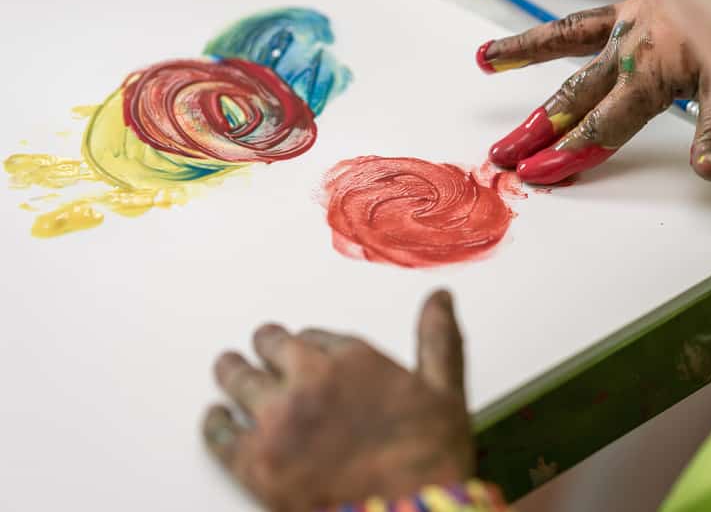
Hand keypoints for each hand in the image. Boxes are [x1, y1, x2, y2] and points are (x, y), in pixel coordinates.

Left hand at [202, 291, 472, 510]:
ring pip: (239, 381)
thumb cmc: (430, 459)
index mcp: (354, 360)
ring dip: (232, 371)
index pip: (316, 336)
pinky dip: (215, 424)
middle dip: (266, 346)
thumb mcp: (445, 390)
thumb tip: (440, 297)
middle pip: (271, 348)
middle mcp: (310, 380)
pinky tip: (215, 419)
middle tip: (259, 347)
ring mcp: (278, 420)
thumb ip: (438, 339)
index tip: (304, 347)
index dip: (308, 344)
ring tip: (227, 367)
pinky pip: (221, 434)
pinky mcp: (255, 462)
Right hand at [477, 0, 710, 184]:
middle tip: (503, 150)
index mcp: (647, 78)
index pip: (601, 126)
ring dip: (528, 46)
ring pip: (571, 32)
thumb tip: (708, 172)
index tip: (536, 174)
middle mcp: (629, 48)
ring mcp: (634, 14)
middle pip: (574, 93)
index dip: (569, 154)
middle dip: (538, 125)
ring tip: (486, 57)